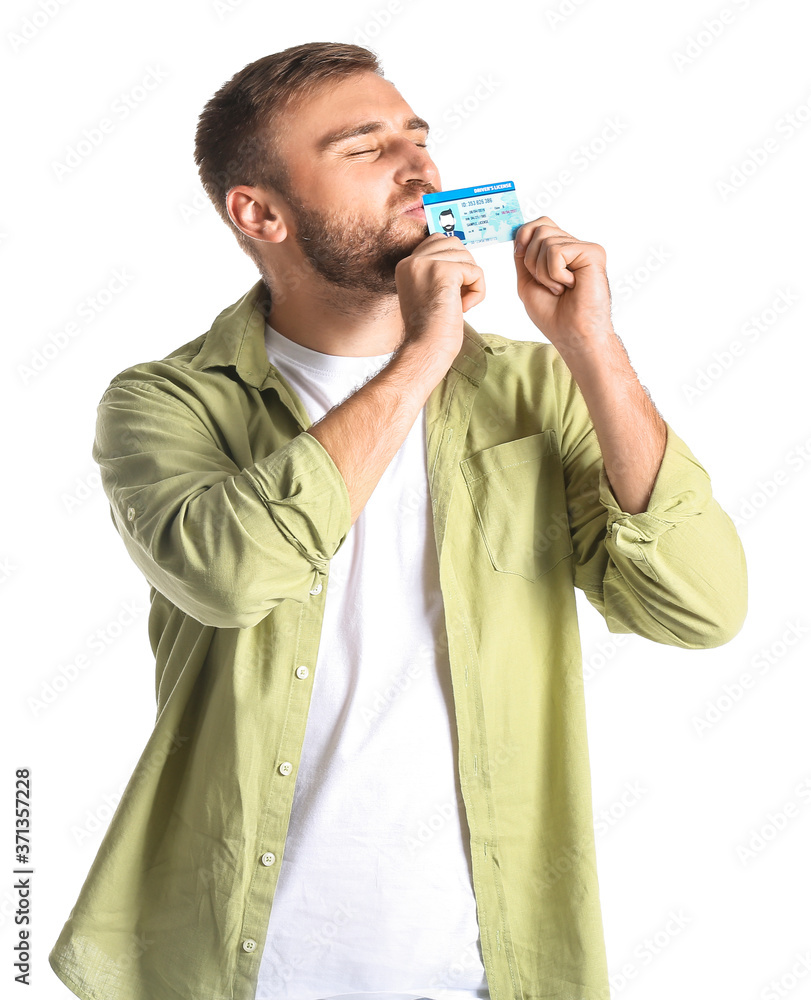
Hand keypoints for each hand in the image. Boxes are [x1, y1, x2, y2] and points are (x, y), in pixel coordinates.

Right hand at [395, 232, 485, 368]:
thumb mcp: (428, 292)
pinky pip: (475, 271)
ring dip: (472, 282)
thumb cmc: (430, 330)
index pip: (437, 241)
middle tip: (459, 295)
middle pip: (453, 243)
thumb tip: (462, 256)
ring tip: (460, 304)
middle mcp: (412, 261)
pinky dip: (478, 291)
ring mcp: (426, 264)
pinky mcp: (443, 272)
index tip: (452, 290)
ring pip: (467, 256)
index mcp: (406, 265)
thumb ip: (437, 271)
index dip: (453, 262)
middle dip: (465, 267)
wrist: (426, 350)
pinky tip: (464, 308)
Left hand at [513, 217, 612, 356]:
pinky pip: (557, 251)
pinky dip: (554, 274)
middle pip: (539, 228)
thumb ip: (523, 256)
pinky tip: (569, 286)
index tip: (519, 254)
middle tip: (547, 284)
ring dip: (543, 272)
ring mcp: (584, 248)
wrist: (572, 335)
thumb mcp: (527, 282)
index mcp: (559, 252)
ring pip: (545, 240)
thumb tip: (518, 233)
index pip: (539, 224)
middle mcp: (573, 246)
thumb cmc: (553, 315)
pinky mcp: (593, 252)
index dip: (524, 234)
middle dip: (530, 260)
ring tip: (559, 288)